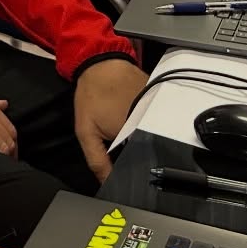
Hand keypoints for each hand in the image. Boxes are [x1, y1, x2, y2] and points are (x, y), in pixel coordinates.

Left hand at [73, 59, 147, 183]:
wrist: (101, 64)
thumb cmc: (92, 94)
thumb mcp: (86, 131)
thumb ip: (97, 160)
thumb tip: (107, 183)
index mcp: (134, 136)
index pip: (141, 167)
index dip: (134, 176)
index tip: (126, 174)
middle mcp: (151, 126)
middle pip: (150, 154)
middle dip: (139, 160)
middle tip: (124, 150)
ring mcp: (158, 114)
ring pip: (156, 138)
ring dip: (145, 141)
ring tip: (129, 133)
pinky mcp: (160, 103)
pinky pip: (158, 122)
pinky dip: (149, 126)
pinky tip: (135, 121)